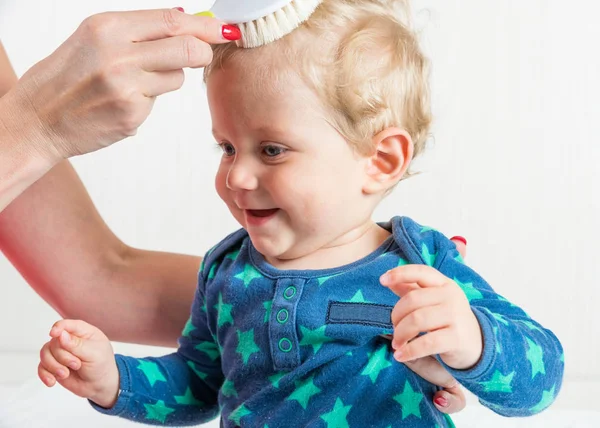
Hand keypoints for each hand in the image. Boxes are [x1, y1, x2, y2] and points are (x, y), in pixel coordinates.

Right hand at [11, 8, 236, 159]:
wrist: (37, 119)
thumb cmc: (64, 77)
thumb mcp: (91, 37)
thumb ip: (137, 29)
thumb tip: (181, 17)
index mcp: (107, 27)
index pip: (172, 21)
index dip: (205, 26)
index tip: (223, 28)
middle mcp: (118, 54)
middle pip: (188, 48)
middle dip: (204, 51)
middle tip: (204, 54)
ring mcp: (126, 87)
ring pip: (177, 77)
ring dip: (168, 78)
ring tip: (134, 82)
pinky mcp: (132, 115)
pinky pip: (158, 101)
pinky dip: (148, 99)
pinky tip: (122, 101)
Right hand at [38, 320, 118, 408]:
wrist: (99, 384)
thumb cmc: (101, 364)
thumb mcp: (94, 353)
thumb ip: (77, 345)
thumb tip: (60, 335)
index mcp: (82, 332)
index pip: (66, 325)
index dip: (58, 328)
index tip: (54, 334)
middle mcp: (68, 340)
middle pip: (54, 343)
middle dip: (63, 356)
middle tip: (77, 364)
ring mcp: (59, 353)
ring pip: (45, 354)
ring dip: (53, 366)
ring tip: (65, 374)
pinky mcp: (53, 366)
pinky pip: (41, 367)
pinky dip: (45, 375)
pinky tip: (52, 382)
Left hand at [385, 236, 468, 412]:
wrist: (477, 344)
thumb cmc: (447, 319)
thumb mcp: (432, 301)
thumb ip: (411, 290)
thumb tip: (388, 280)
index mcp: (444, 284)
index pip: (420, 272)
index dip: (400, 273)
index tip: (382, 280)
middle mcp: (451, 296)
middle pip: (412, 300)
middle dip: (396, 316)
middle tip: (393, 328)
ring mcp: (455, 316)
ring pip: (416, 320)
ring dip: (400, 334)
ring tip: (396, 343)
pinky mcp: (456, 338)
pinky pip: (426, 343)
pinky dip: (409, 350)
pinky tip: (400, 355)